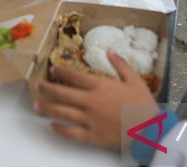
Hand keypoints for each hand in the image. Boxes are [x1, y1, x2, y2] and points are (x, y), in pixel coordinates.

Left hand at [35, 49, 158, 149]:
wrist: (150, 131)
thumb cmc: (143, 106)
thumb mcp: (135, 80)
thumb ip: (120, 64)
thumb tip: (110, 50)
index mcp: (100, 86)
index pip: (73, 76)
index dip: (60, 72)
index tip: (52, 69)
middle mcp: (90, 101)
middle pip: (61, 93)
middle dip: (46, 88)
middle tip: (37, 85)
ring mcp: (89, 119)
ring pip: (61, 112)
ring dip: (46, 107)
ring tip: (36, 105)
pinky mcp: (91, 135)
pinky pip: (70, 133)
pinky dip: (59, 129)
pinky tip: (51, 126)